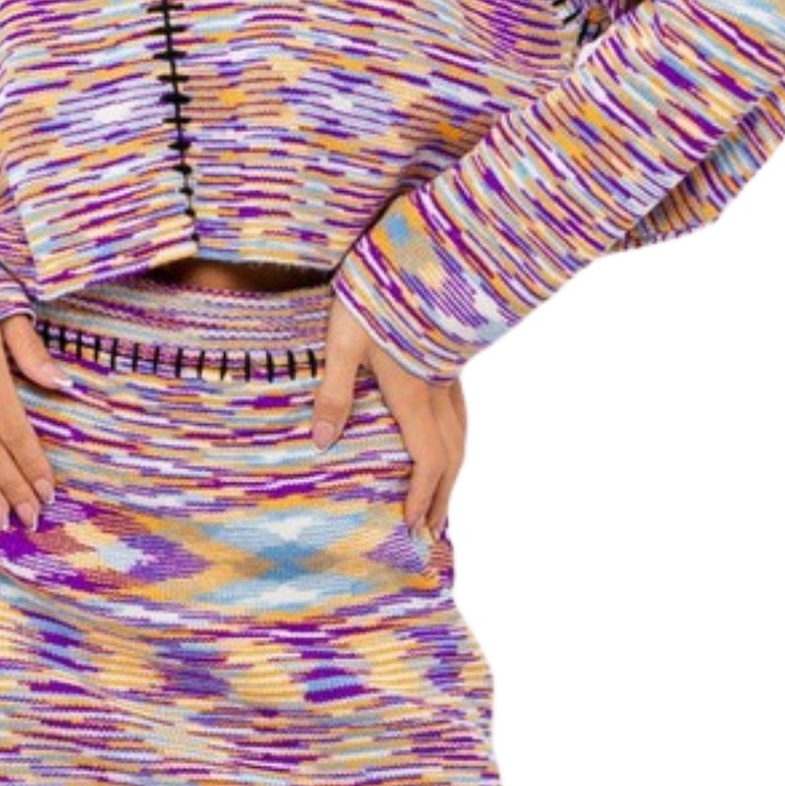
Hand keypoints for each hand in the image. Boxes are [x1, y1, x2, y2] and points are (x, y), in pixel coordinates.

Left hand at [312, 298, 466, 541]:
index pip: (427, 460)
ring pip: (461, 434)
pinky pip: (460, 412)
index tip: (410, 527)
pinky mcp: (448, 358)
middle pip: (451, 456)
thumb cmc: (373, 296)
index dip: (421, 496)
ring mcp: (449, 373)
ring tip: (442, 500)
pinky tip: (446, 441)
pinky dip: (456, 441)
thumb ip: (334, 392)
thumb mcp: (342, 341)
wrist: (418, 254)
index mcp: (415, 392)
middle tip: (431, 532)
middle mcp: (439, 389)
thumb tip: (323, 444)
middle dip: (441, 498)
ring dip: (453, 473)